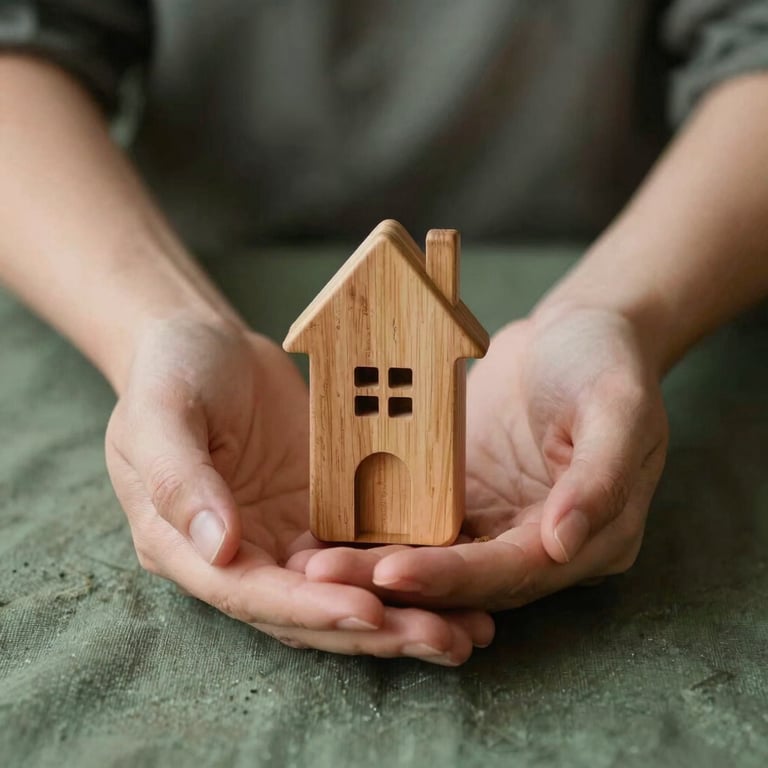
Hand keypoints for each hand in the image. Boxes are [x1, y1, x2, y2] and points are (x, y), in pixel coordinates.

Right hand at [105, 316, 492, 660]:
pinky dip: (405, 572)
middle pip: (309, 610)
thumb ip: (179, 481)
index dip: (310, 609)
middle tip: (443, 640)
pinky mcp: (322, 513)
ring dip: (403, 614)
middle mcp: (242, 555)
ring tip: (469, 631)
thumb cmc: (170, 374)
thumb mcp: (160, 416)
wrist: (207, 345)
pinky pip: (365, 549)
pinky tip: (456, 582)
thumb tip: (220, 548)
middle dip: (374, 630)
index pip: (252, 594)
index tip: (368, 613)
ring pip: (345, 591)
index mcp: (187, 547)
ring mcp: (286, 537)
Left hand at [302, 306, 667, 609]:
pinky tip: (330, 530)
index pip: (516, 572)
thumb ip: (600, 479)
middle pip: (466, 579)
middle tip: (326, 577)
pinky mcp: (465, 497)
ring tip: (313, 563)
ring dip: (375, 565)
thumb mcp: (620, 408)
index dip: (455, 578)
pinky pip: (419, 521)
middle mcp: (539, 543)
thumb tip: (563, 545)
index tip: (393, 573)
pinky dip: (379, 531)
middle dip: (397, 581)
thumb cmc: (606, 363)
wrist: (572, 333)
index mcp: (591, 538)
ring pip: (435, 558)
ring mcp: (497, 522)